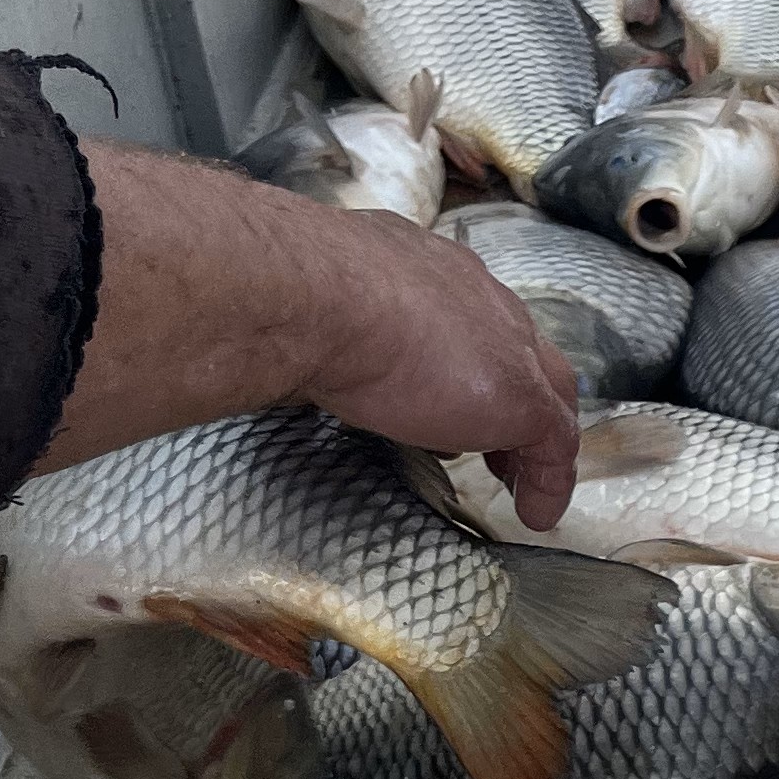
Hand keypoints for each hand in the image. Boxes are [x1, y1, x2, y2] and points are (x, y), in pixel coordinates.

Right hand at [43, 145, 579, 518]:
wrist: (313, 292)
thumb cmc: (281, 286)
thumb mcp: (293, 294)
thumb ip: (288, 308)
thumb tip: (227, 317)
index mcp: (415, 263)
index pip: (458, 307)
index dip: (464, 346)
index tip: (452, 383)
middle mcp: (469, 290)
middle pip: (515, 343)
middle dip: (514, 388)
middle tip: (506, 439)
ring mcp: (500, 341)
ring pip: (542, 392)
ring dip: (534, 439)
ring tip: (522, 481)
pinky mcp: (516, 396)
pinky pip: (552, 446)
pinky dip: (549, 482)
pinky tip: (539, 516)